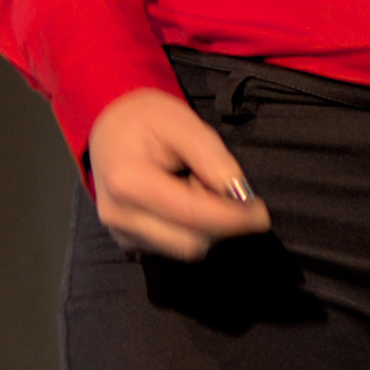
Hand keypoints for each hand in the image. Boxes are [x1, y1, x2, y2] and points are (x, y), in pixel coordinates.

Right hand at [85, 87, 272, 259]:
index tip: (260, 213)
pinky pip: (173, 248)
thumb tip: (239, 195)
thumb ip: (212, 156)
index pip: (191, 215)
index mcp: (128, 182)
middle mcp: (120, 216)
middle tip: (216, 185)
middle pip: (190, 243)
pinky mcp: (128, 243)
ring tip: (193, 186)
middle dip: (217, 221)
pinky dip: (188, 230)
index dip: (232, 218)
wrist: (109, 128)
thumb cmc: (145, 120)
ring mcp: (121, 234)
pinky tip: (180, 200)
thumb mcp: (181, 121)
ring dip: (203, 226)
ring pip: (184, 249)